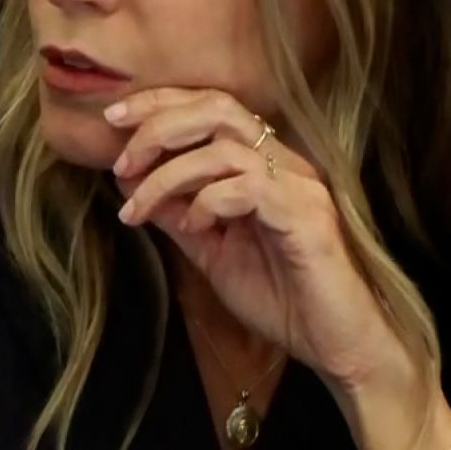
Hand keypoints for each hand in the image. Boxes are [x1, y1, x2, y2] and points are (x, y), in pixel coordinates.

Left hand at [107, 87, 412, 392]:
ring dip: (169, 174)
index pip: (210, 108)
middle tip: (121, 160)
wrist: (337, 345)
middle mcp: (285, 164)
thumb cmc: (282, 299)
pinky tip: (195, 228)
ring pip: (225, 148)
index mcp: (264, 165)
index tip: (112, 121)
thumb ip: (176, 214)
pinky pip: (248, 188)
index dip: (159, 104)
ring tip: (139, 208)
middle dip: (159, 124)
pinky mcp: (306, 217)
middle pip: (217, 108)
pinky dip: (208, 202)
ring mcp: (299, 187)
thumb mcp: (212, 252)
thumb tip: (129, 181)